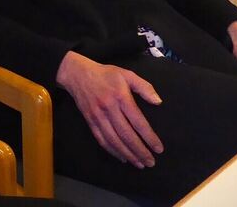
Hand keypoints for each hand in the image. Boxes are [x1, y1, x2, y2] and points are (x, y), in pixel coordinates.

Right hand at [56, 51, 163, 167]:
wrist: (78, 74)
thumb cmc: (106, 74)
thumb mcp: (126, 74)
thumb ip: (144, 87)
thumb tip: (158, 102)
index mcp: (121, 97)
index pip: (138, 121)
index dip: (149, 137)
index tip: (158, 148)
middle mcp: (109, 109)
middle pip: (126, 135)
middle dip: (140, 151)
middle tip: (151, 162)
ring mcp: (98, 116)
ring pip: (114, 140)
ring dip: (128, 154)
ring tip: (139, 164)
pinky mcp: (90, 121)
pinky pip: (102, 140)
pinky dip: (112, 151)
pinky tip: (122, 157)